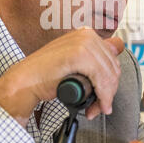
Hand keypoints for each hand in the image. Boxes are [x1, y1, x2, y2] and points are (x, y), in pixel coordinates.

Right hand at [0, 27, 123, 126]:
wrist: (26, 81)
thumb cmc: (47, 74)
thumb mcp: (76, 61)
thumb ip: (95, 55)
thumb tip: (117, 48)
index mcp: (87, 33)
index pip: (115, 55)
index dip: (111, 77)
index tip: (105, 91)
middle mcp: (87, 34)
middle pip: (114, 67)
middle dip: (109, 90)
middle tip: (100, 106)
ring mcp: (83, 42)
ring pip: (110, 75)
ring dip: (106, 97)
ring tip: (96, 109)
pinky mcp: (78, 54)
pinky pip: (101, 79)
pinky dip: (102, 96)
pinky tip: (95, 106)